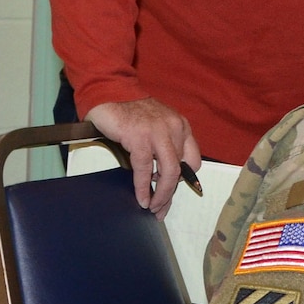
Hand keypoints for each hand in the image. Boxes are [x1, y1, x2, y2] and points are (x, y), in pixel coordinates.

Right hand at [84, 97, 200, 218]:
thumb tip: (163, 176)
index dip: (185, 179)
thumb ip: (165, 145)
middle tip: (162, 209)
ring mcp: (158, 133)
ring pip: (168, 172)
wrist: (110, 93)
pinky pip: (145, 169)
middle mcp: (175, 129)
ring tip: (152, 208)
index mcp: (182, 127)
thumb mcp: (157, 126)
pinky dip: (143, 187)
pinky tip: (141, 198)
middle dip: (171, 193)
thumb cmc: (132, 113)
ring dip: (161, 194)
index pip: (193, 159)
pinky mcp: (139, 138)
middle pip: (181, 169)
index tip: (172, 190)